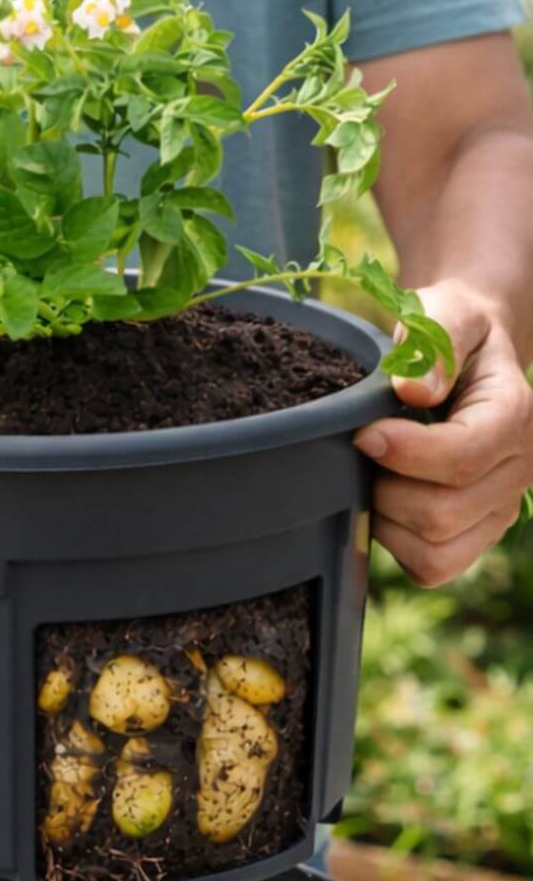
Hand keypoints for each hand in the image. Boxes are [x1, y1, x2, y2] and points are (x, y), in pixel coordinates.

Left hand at [355, 281, 532, 586]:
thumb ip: (434, 343)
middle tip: (363, 451)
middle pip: (441, 512)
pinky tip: (384, 502)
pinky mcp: (475, 536)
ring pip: (435, 549)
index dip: (404, 453)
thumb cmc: (448, 332)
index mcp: (515, 416)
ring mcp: (499, 509)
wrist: (466, 352)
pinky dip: (396, 543)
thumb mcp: (444, 313)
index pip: (463, 457)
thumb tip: (413, 391)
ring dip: (387, 518)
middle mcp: (519, 471)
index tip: (363, 433)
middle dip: (385, 486)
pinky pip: (432, 567)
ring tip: (374, 476)